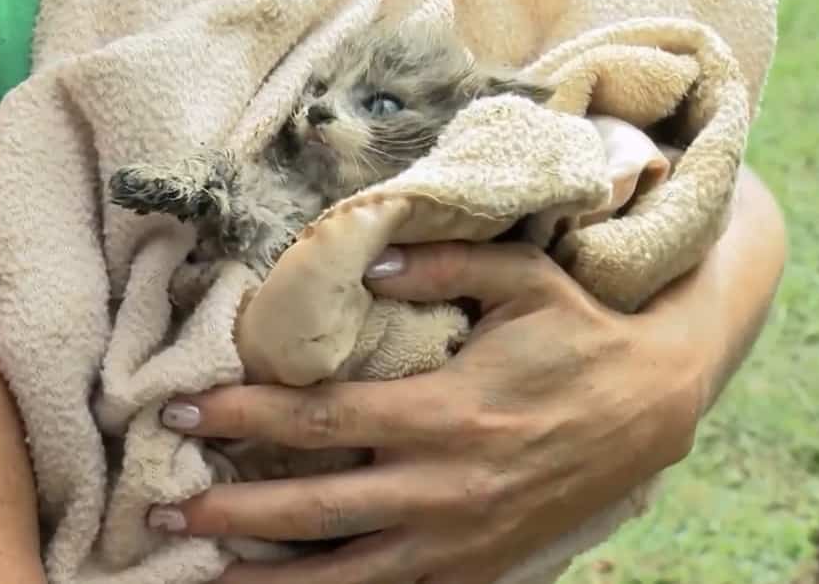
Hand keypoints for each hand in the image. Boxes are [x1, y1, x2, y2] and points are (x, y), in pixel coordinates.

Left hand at [150, 241, 712, 583]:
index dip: (245, 416)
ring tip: (204, 579)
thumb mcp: (521, 279)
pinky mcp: (484, 568)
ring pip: (348, 575)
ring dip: (271, 582)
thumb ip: (440, 266)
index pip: (320, 419)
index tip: (185, 411)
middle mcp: (446, 485)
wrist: (653, 405)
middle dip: (232, 510)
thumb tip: (363, 266)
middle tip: (165, 512)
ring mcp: (464, 539)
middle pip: (315, 509)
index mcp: (446, 411)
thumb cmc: (579, 334)